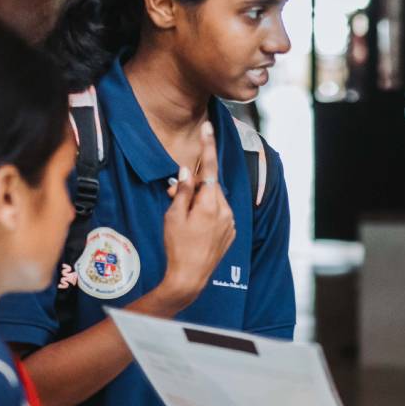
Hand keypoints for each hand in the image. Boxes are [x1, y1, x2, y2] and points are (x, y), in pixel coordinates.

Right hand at [149, 121, 235, 311]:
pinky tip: (195, 229)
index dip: (207, 146)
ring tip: (184, 217)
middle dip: (194, 185)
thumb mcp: (173, 216)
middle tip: (174, 196)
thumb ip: (182, 191)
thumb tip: (185, 171)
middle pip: (210, 185)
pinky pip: (219, 214)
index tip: (207, 127)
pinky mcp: (230, 232)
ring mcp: (229, 222)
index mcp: (209, 203)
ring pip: (214, 200)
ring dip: (200, 201)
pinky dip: (207, 213)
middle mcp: (224, 210)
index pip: (208, 167)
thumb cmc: (178, 247)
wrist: (190, 277)